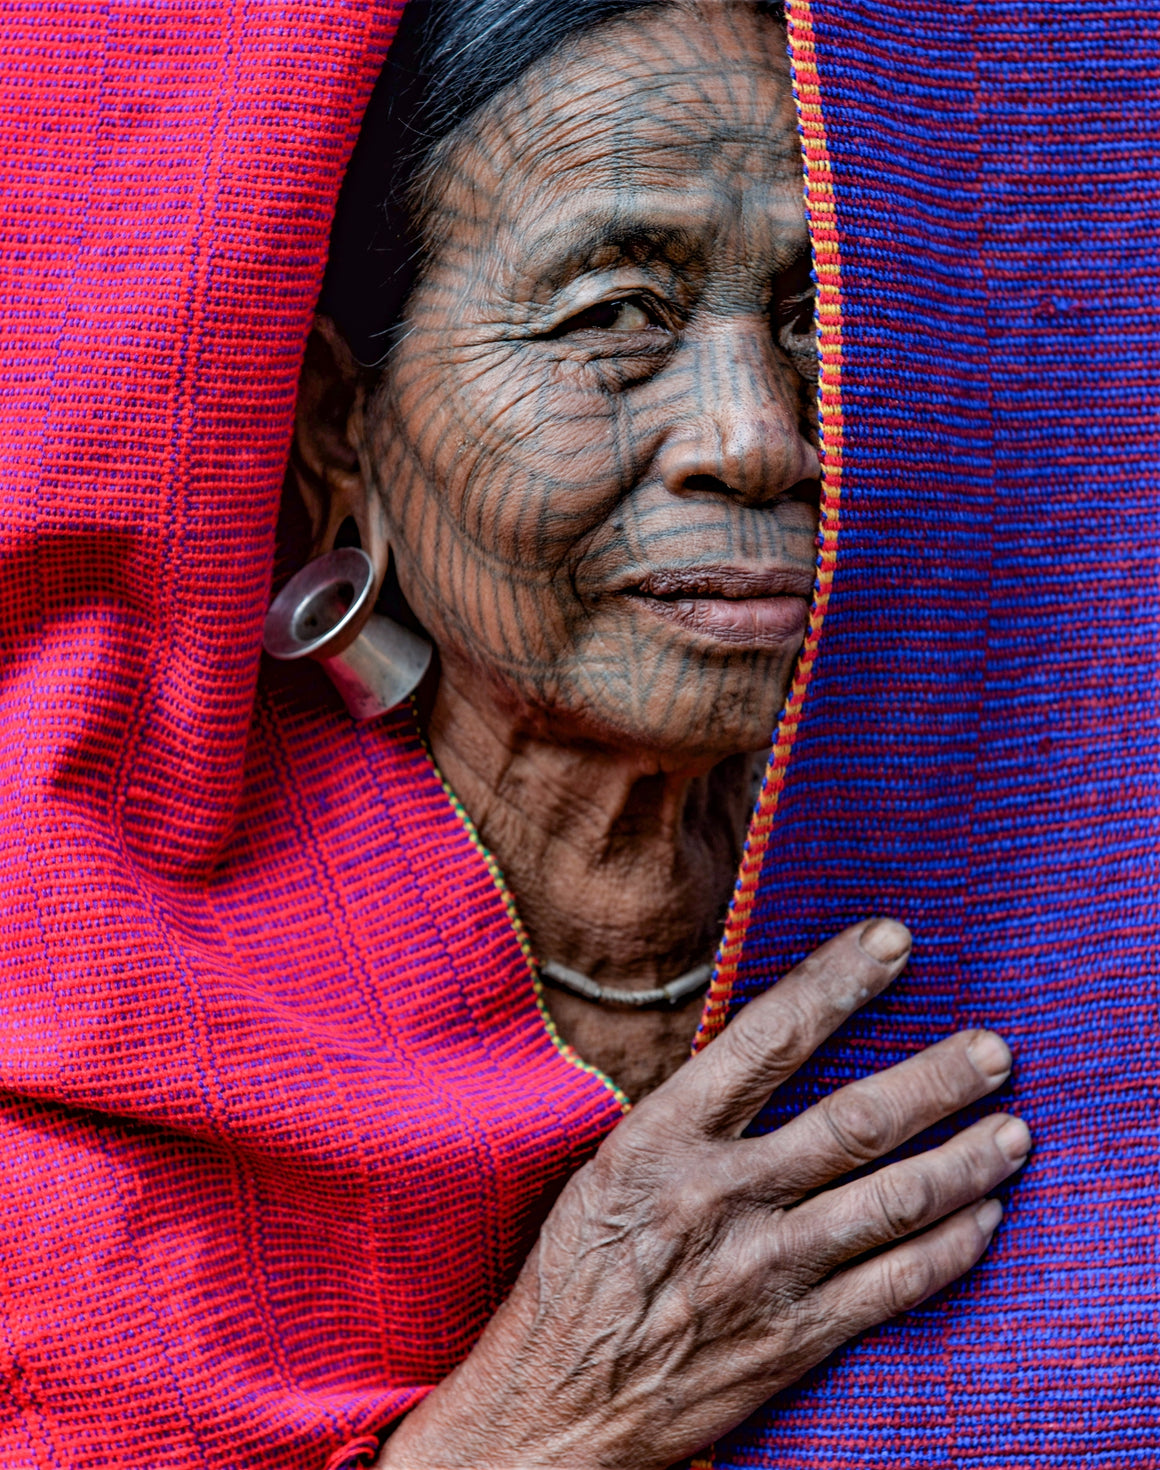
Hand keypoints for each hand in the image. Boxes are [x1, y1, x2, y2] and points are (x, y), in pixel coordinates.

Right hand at [379, 919, 1028, 1469]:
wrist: (552, 1405)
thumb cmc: (576, 1275)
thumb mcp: (609, 1168)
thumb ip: (689, 1116)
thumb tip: (766, 1047)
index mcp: (664, 1138)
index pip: (766, 1037)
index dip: (837, 983)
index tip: (890, 942)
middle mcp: (721, 1195)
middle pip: (854, 1122)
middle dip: (935, 1079)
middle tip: (992, 1050)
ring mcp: (763, 1271)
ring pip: (891, 1203)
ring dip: (964, 1163)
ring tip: (1012, 1131)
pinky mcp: (792, 1340)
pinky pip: (892, 1287)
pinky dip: (948, 1249)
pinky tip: (982, 1220)